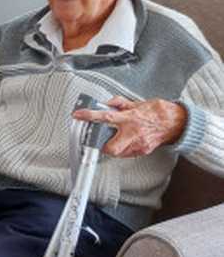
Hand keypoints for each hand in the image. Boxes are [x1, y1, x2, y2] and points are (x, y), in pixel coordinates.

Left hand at [72, 96, 187, 157]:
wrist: (177, 122)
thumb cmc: (158, 112)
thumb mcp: (137, 103)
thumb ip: (120, 103)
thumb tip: (107, 102)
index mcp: (129, 118)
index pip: (105, 116)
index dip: (90, 116)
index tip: (78, 115)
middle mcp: (133, 133)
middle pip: (110, 148)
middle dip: (102, 146)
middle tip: (101, 139)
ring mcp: (139, 144)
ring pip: (118, 153)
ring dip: (113, 147)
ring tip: (117, 138)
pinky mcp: (143, 151)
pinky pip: (127, 154)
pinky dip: (124, 148)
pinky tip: (128, 141)